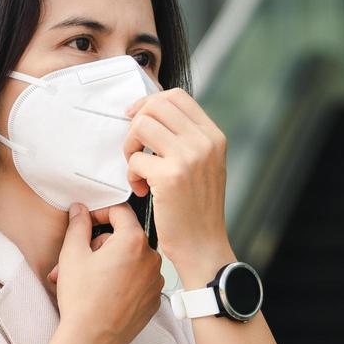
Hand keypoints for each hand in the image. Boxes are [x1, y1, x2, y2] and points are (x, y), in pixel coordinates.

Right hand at [48, 202, 162, 343]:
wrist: (92, 339)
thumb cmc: (83, 299)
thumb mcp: (72, 254)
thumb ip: (78, 225)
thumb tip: (80, 211)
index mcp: (133, 241)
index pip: (121, 212)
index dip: (100, 213)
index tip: (88, 221)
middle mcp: (151, 258)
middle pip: (124, 238)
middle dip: (99, 246)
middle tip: (76, 261)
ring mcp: (155, 280)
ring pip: (130, 260)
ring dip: (109, 264)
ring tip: (85, 281)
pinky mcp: (154, 299)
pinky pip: (138, 280)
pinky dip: (122, 281)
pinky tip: (103, 293)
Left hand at [121, 87, 232, 271]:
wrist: (203, 246)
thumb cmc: (197, 208)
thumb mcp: (206, 165)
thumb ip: (188, 139)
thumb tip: (151, 113)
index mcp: (214, 136)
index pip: (177, 97)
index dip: (150, 102)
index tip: (137, 118)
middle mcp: (205, 142)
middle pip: (157, 105)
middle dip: (136, 122)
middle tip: (134, 147)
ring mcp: (189, 158)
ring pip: (142, 125)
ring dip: (130, 146)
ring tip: (136, 169)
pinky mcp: (170, 176)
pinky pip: (135, 159)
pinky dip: (131, 174)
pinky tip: (140, 190)